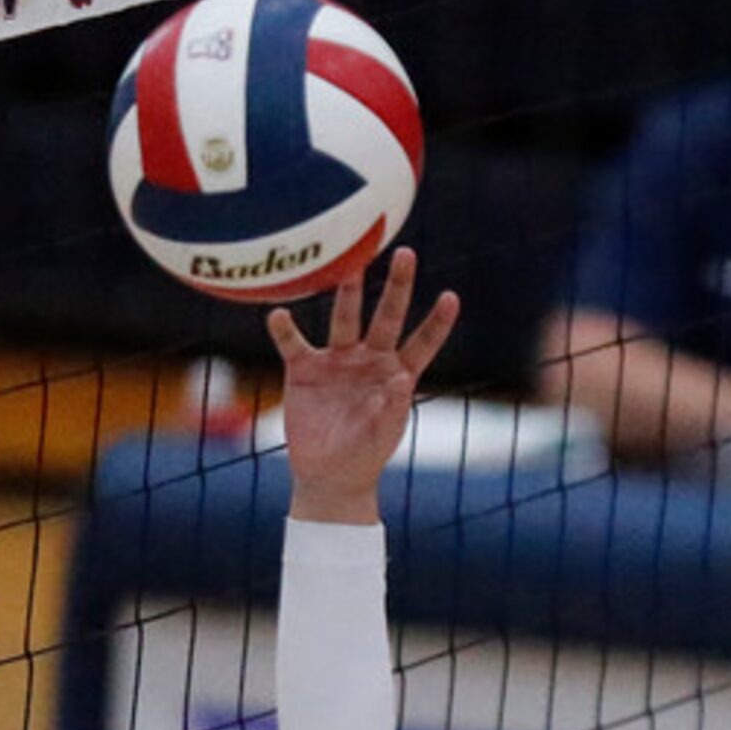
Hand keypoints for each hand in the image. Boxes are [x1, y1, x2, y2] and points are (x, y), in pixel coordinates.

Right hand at [264, 247, 460, 524]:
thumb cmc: (363, 455)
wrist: (327, 475)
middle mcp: (369, 358)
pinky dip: (284, 329)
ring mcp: (337, 361)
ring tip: (349, 266)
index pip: (423, 342)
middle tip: (406, 254)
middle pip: (387, 316)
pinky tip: (278, 315)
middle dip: (398, 286)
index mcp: (396, 374)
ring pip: (344, 319)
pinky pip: (293, 344)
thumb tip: (398, 380)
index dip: (437, 322)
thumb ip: (390, 410)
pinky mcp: (304, 370)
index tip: (451, 297)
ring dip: (348, 292)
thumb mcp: (381, 436)